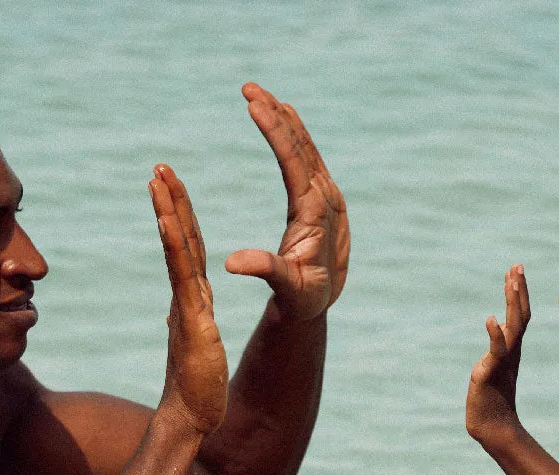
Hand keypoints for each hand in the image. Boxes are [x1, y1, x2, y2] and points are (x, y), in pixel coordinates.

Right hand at [150, 166, 227, 434]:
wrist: (190, 419)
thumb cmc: (196, 390)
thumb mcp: (196, 346)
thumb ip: (187, 326)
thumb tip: (176, 316)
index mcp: (192, 302)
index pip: (187, 251)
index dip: (181, 218)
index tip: (171, 188)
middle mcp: (186, 298)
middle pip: (178, 241)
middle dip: (170, 202)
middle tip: (160, 166)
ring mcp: (186, 307)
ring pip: (177, 252)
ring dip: (168, 213)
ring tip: (159, 179)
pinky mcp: (191, 322)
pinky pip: (183, 278)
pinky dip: (175, 247)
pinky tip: (170, 221)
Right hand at [224, 83, 349, 320]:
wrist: (320, 302)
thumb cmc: (303, 298)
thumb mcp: (286, 287)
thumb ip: (265, 270)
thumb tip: (231, 263)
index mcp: (314, 214)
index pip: (293, 163)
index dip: (275, 132)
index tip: (254, 105)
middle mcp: (324, 199)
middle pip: (300, 147)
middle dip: (275, 115)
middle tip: (249, 88)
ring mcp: (327, 197)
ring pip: (306, 149)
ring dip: (284, 120)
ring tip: (261, 94)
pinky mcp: (324, 199)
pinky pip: (309, 159)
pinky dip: (296, 135)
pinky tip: (286, 116)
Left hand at [466, 265, 530, 450]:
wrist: (493, 429)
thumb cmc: (492, 402)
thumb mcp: (494, 369)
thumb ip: (497, 352)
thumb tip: (498, 332)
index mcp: (512, 350)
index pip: (519, 316)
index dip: (518, 293)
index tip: (516, 271)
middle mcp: (511, 352)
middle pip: (519, 316)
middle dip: (518, 290)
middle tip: (517, 267)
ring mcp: (503, 361)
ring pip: (512, 328)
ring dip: (512, 304)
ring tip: (512, 282)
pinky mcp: (491, 373)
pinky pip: (496, 351)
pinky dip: (495, 336)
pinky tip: (491, 321)